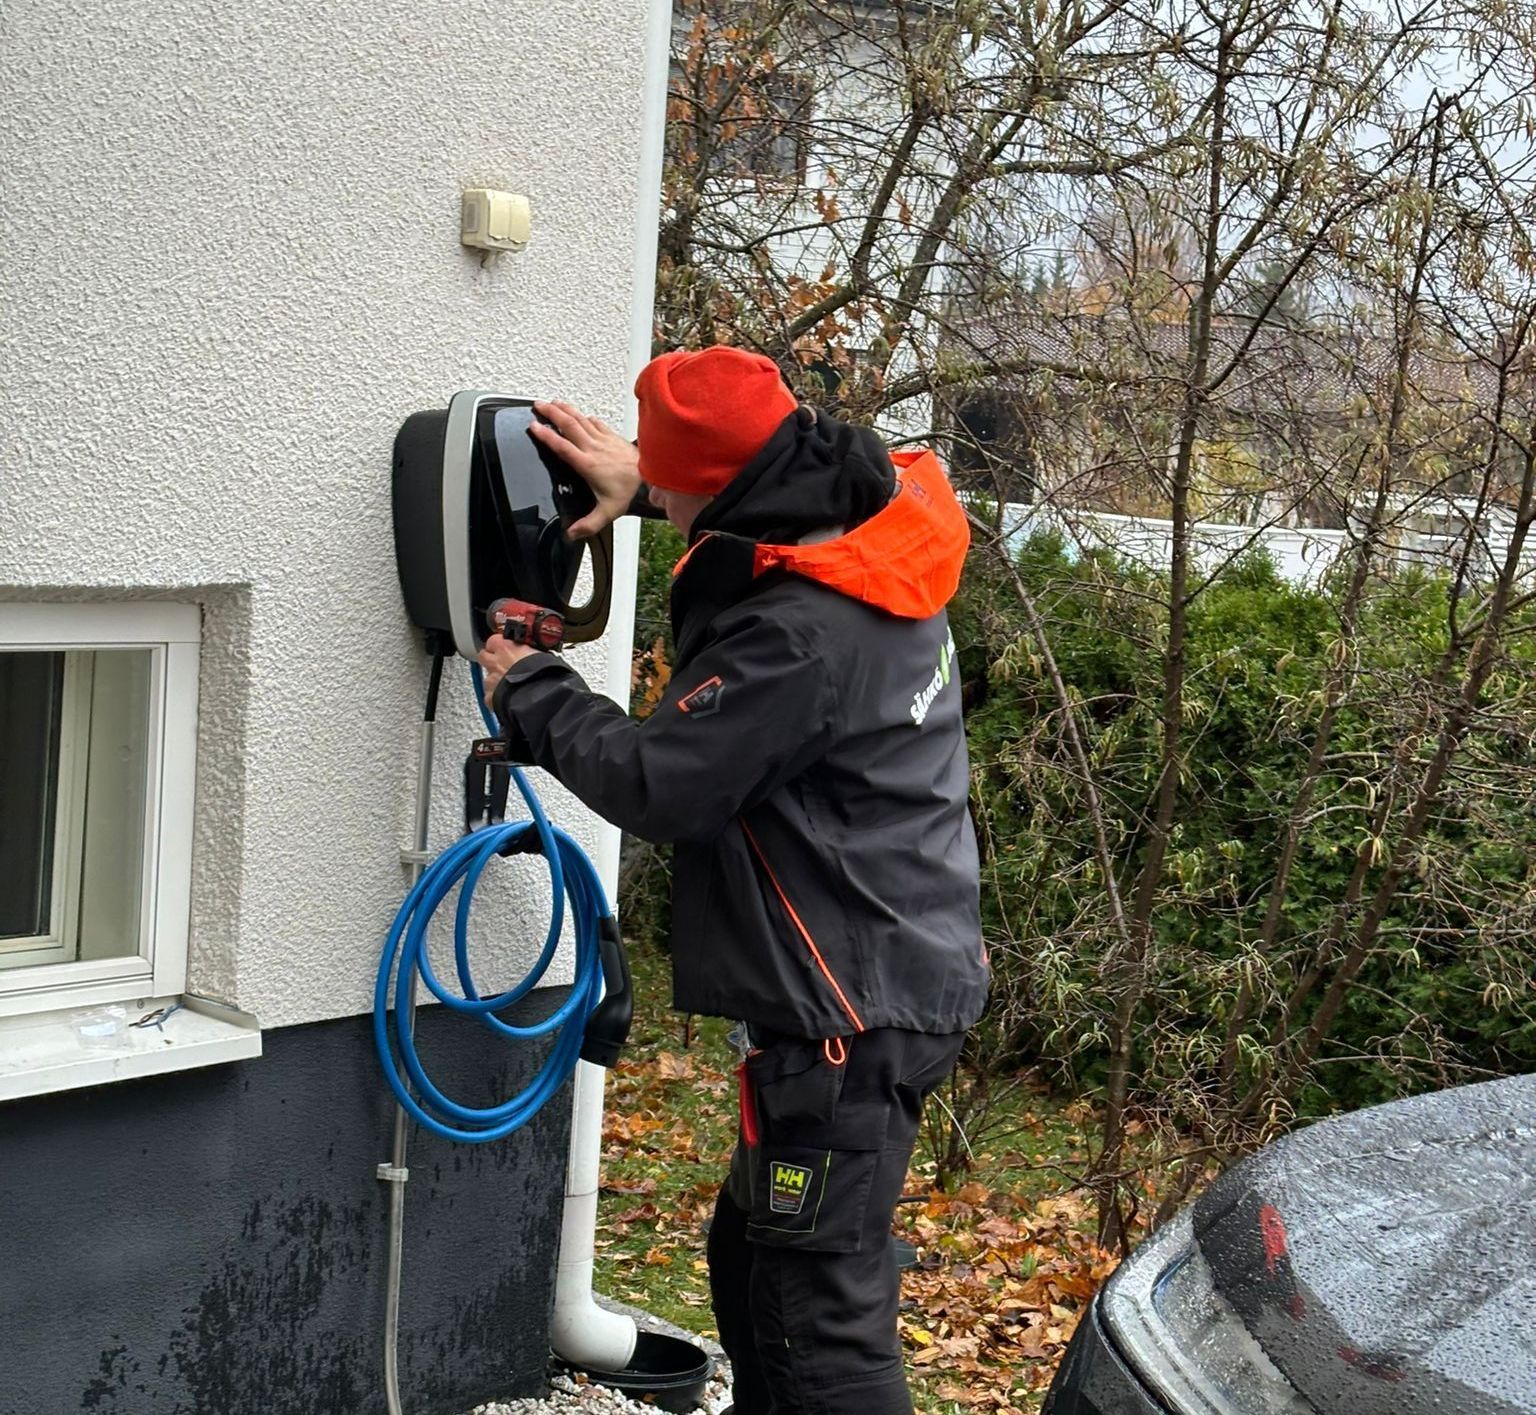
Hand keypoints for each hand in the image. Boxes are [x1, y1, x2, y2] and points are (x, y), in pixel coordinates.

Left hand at [478, 634, 537, 710]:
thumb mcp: (539, 655)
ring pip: (487, 678)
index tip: (505, 648)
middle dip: (490, 660)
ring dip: (495, 681)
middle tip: (501, 664)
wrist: (538, 695)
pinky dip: (496, 698)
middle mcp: (495, 663)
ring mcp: (491, 680)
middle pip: (483, 656)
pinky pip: (490, 697)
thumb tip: (534, 654)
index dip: (499, 645)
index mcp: (505, 648)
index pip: (493, 640)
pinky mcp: (491, 697)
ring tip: (509, 685)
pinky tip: (507, 699)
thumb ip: (529, 653)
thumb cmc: (542, 674)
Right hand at [531, 400, 641, 539]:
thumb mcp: (608, 512)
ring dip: (566, 410)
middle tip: (538, 405)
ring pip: (581, 419)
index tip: (534, 426)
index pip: (562, 446)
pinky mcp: (613, 437)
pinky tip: (581, 414)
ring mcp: (603, 440)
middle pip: (569, 425)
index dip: (546, 436)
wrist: (652, 477)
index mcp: (587, 464)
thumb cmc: (629, 492)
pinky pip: (596, 423)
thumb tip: (571, 534)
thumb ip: (588, 524)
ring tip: (552, 402)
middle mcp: (593, 448)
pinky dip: (585, 417)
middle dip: (552, 413)